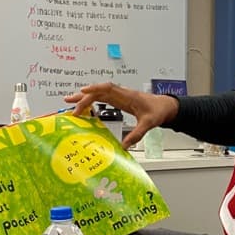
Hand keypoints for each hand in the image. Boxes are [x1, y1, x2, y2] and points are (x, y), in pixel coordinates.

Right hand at [64, 82, 178, 148]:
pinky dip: (92, 101)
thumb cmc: (158, 111)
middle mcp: (121, 94)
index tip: (83, 92)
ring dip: (85, 97)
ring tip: (70, 101)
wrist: (165, 106)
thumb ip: (137, 134)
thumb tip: (125, 146)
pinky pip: (103, 98)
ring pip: (99, 93)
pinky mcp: (119, 100)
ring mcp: (119, 96)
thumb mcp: (148, 124)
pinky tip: (84, 106)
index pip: (108, 88)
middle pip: (99, 91)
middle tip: (69, 102)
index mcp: (128, 96)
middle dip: (84, 96)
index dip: (95, 89)